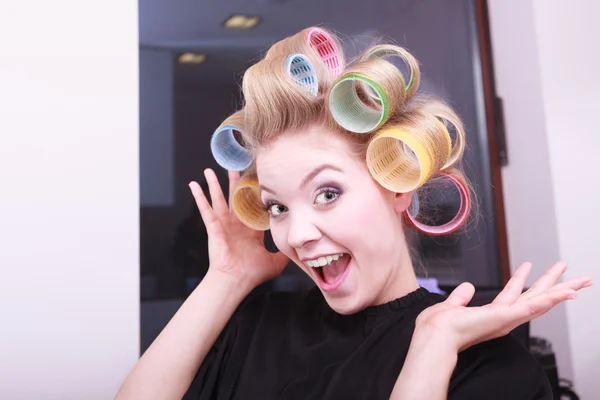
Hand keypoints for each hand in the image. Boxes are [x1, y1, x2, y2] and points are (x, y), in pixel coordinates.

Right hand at [189, 168, 288, 289]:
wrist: (236, 281)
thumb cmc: (252, 274)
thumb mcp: (275, 261)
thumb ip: (285, 252)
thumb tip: (297, 247)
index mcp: (250, 230)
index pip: (253, 206)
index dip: (255, 194)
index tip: (258, 179)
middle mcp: (236, 225)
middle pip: (235, 198)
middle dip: (235, 182)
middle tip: (235, 166)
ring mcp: (224, 225)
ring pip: (219, 199)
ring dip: (214, 184)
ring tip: (210, 169)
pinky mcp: (214, 227)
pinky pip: (205, 209)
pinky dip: (199, 197)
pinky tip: (193, 185)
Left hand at [415, 261, 592, 352]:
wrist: (435, 335)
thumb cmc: (439, 327)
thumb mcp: (453, 305)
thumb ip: (461, 297)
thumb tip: (468, 287)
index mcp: (493, 314)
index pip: (516, 296)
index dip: (526, 282)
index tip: (534, 268)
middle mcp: (505, 317)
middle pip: (536, 298)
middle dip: (554, 285)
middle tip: (573, 274)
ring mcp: (508, 318)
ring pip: (541, 301)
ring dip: (562, 290)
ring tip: (581, 280)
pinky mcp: (507, 317)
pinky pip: (534, 305)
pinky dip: (552, 299)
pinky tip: (568, 292)